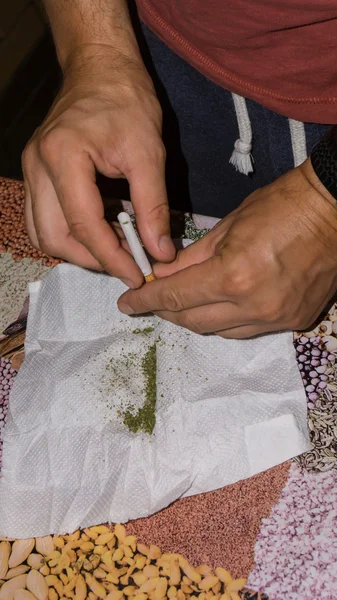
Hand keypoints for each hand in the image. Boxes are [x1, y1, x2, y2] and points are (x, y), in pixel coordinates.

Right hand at [22, 45, 174, 286]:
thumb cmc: (126, 101)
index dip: (111, 257)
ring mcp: (31, 170)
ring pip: (43, 233)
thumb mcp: (149, 153)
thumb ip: (153, 206)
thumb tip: (160, 251)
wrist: (100, 68)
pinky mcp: (36, 173)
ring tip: (115, 250)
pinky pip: (44, 218)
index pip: (83, 225)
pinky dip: (70, 234)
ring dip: (78, 250)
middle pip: (53, 237)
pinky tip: (100, 232)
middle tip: (127, 265)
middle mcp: (37, 167)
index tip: (137, 274)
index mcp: (63, 157)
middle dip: (92, 259)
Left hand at [118, 159, 336, 337]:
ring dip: (196, 318)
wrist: (334, 210)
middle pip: (194, 321)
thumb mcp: (227, 226)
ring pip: (220, 331)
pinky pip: (248, 330)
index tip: (126, 303)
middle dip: (167, 312)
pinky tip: (222, 304)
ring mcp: (277, 319)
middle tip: (152, 299)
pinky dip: (228, 319)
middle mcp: (254, 306)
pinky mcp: (294, 322)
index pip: (175, 298)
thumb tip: (161, 276)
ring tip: (185, 302)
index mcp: (233, 276)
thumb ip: (190, 259)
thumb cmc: (280, 206)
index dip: (145, 301)